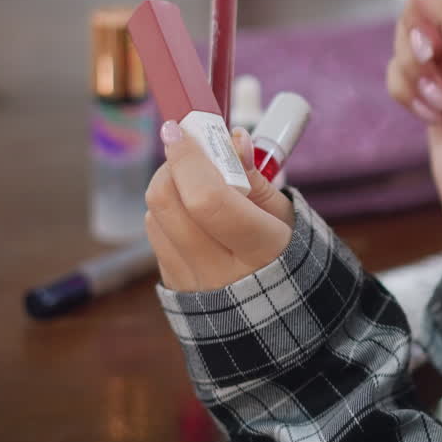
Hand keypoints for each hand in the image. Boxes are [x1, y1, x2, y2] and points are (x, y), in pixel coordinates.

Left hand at [145, 123, 294, 291]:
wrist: (273, 311)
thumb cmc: (284, 252)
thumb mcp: (284, 214)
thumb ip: (254, 177)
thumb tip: (234, 140)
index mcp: (260, 251)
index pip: (208, 198)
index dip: (189, 158)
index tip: (179, 129)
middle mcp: (219, 272)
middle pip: (168, 202)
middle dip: (172, 164)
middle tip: (190, 151)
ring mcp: (191, 283)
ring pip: (156, 216)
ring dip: (170, 187)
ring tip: (197, 185)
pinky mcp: (173, 286)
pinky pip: (157, 237)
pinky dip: (169, 214)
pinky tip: (194, 215)